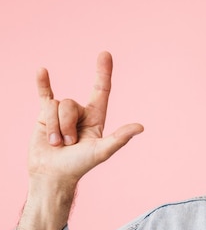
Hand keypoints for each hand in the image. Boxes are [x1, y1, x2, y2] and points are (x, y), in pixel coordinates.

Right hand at [31, 51, 143, 186]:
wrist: (52, 175)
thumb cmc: (79, 166)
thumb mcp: (101, 152)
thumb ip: (120, 138)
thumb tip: (140, 127)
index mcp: (97, 118)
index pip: (102, 90)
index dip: (103, 72)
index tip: (105, 54)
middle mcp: (80, 113)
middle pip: (71, 104)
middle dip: (66, 126)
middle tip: (69, 144)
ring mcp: (61, 112)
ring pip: (55, 106)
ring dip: (54, 128)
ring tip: (56, 143)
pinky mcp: (43, 114)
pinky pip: (44, 94)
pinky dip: (42, 83)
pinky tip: (42, 71)